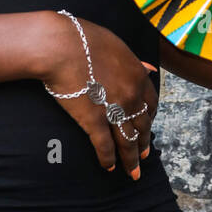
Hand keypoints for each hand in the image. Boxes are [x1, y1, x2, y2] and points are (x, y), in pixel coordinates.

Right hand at [40, 12, 158, 179]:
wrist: (61, 45)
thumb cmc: (83, 39)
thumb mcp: (116, 44)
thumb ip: (134, 60)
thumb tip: (149, 69)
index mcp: (137, 76)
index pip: (151, 104)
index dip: (149, 119)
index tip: (147, 127)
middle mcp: (131, 95)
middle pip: (142, 126)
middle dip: (143, 143)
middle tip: (143, 156)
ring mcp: (114, 109)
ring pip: (127, 141)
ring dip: (130, 160)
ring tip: (132, 173)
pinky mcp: (94, 120)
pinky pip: (104, 145)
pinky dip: (108, 159)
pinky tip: (108, 167)